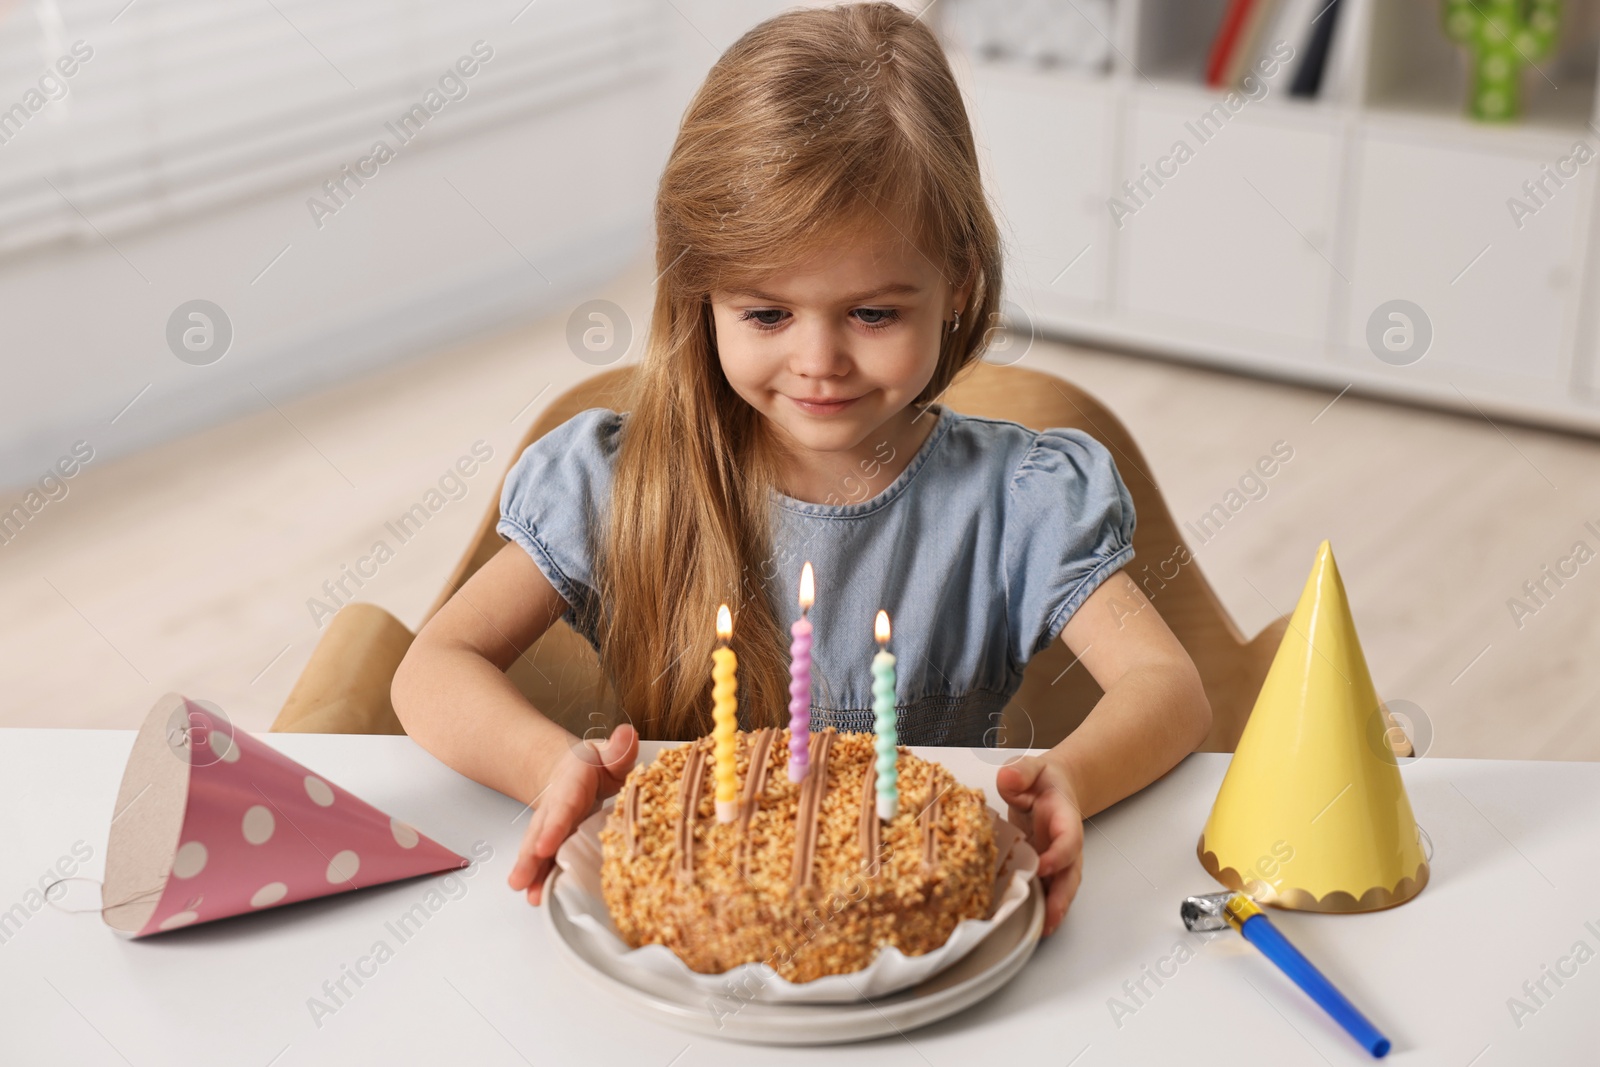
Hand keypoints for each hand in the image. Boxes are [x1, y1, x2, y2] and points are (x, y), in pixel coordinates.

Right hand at [507, 723, 637, 905]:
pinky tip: (536, 896)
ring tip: (528, 895)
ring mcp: (553, 827)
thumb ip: (617, 749)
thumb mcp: (608, 754)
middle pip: (541, 833)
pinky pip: (547, 861)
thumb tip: (627, 735)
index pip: (563, 806)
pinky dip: (540, 878)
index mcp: (571, 785)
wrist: (571, 769)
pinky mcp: (555, 843)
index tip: (545, 846)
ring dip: (532, 873)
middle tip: (520, 880)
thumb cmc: (594, 765)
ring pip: (538, 850)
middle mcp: (556, 808)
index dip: (554, 827)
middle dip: (531, 857)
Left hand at [996, 751, 1084, 936]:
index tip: (1043, 866)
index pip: (1068, 839)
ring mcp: (1057, 859)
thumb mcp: (1031, 768)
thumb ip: (1021, 772)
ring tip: (1044, 929)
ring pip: (1062, 887)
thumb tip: (1008, 777)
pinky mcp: (1045, 868)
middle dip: (1063, 895)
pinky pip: (1047, 889)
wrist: (1050, 788)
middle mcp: (1065, 844)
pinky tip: (1032, 924)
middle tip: (1051, 916)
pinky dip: (1043, 907)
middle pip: (1071, 873)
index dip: (1059, 855)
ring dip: (1055, 908)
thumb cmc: (1041, 780)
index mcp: (1065, 818)